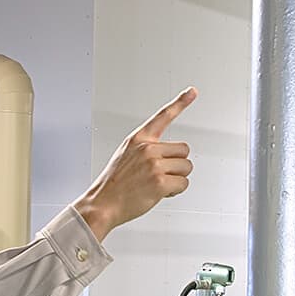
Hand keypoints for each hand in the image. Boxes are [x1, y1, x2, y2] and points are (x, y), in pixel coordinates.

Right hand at [73, 87, 196, 240]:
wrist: (102, 204)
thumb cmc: (113, 183)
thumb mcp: (125, 155)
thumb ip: (145, 149)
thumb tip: (168, 155)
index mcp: (138, 139)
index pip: (163, 116)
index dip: (180, 102)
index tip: (192, 91)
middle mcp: (147, 149)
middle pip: (184, 150)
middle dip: (177, 164)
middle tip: (161, 174)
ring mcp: (154, 165)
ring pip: (186, 167)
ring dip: (177, 178)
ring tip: (158, 184)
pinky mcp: (160, 182)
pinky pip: (183, 183)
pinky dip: (176, 191)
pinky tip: (161, 192)